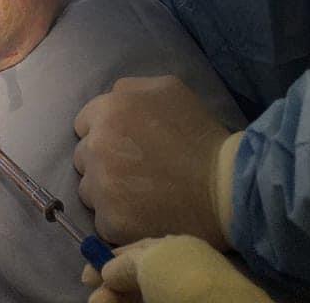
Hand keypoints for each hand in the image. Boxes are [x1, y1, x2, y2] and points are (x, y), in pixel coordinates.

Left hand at [73, 76, 238, 247]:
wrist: (226, 188)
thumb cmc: (198, 135)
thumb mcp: (167, 89)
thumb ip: (129, 89)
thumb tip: (111, 97)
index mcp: (108, 111)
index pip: (84, 123)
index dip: (104, 132)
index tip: (125, 144)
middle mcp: (97, 146)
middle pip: (83, 156)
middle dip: (102, 161)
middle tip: (133, 170)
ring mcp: (102, 186)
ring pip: (89, 190)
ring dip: (107, 191)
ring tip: (139, 195)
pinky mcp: (111, 221)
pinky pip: (103, 220)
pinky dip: (119, 220)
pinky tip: (143, 215)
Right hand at [82, 235, 273, 302]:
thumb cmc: (185, 281)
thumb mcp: (150, 261)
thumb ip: (126, 264)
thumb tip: (108, 270)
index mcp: (173, 248)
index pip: (135, 251)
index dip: (108, 260)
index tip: (87, 275)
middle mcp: (174, 271)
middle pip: (133, 276)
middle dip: (109, 285)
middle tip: (92, 297)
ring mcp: (177, 294)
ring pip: (138, 294)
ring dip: (114, 299)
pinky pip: (147, 302)